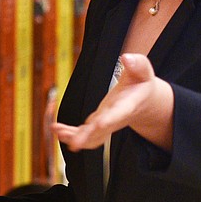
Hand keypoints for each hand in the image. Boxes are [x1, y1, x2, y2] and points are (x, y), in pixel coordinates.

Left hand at [52, 52, 166, 150]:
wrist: (143, 99)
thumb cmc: (142, 82)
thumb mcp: (143, 70)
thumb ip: (137, 63)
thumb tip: (126, 58)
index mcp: (128, 105)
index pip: (119, 113)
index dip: (110, 119)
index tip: (100, 124)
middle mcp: (116, 118)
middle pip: (102, 131)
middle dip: (88, 137)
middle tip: (74, 143)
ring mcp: (106, 123)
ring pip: (91, 136)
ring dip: (74, 137)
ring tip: (57, 132)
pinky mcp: (98, 123)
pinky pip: (84, 133)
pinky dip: (70, 133)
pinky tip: (57, 130)